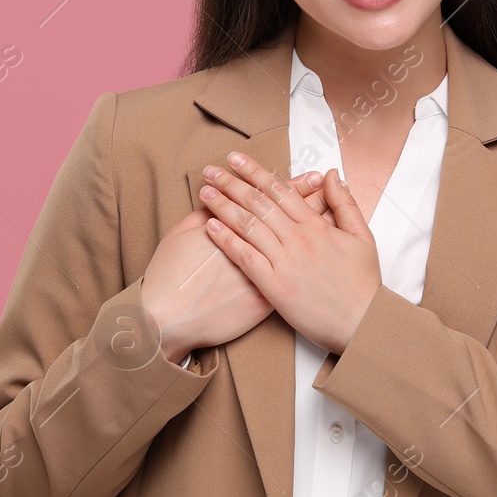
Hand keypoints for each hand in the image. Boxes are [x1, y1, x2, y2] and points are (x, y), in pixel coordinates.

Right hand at [142, 171, 333, 364]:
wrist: (168, 320)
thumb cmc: (169, 277)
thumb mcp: (181, 235)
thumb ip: (203, 214)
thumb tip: (216, 200)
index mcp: (235, 226)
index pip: (272, 200)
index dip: (293, 186)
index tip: (312, 176)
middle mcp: (256, 248)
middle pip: (292, 219)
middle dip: (311, 199)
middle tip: (325, 183)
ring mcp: (265, 275)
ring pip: (299, 247)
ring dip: (315, 228)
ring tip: (328, 212)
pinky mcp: (266, 300)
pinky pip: (295, 278)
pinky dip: (309, 263)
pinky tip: (320, 255)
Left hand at [198, 153, 379, 355]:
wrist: (364, 324)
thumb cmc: (363, 285)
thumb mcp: (363, 238)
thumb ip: (345, 204)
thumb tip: (332, 175)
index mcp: (317, 226)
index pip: (280, 190)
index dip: (255, 172)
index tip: (236, 159)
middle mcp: (299, 239)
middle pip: (259, 203)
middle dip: (232, 183)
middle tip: (210, 170)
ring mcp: (286, 262)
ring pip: (249, 225)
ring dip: (223, 205)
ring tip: (205, 192)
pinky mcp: (275, 286)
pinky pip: (246, 258)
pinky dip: (227, 240)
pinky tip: (211, 227)